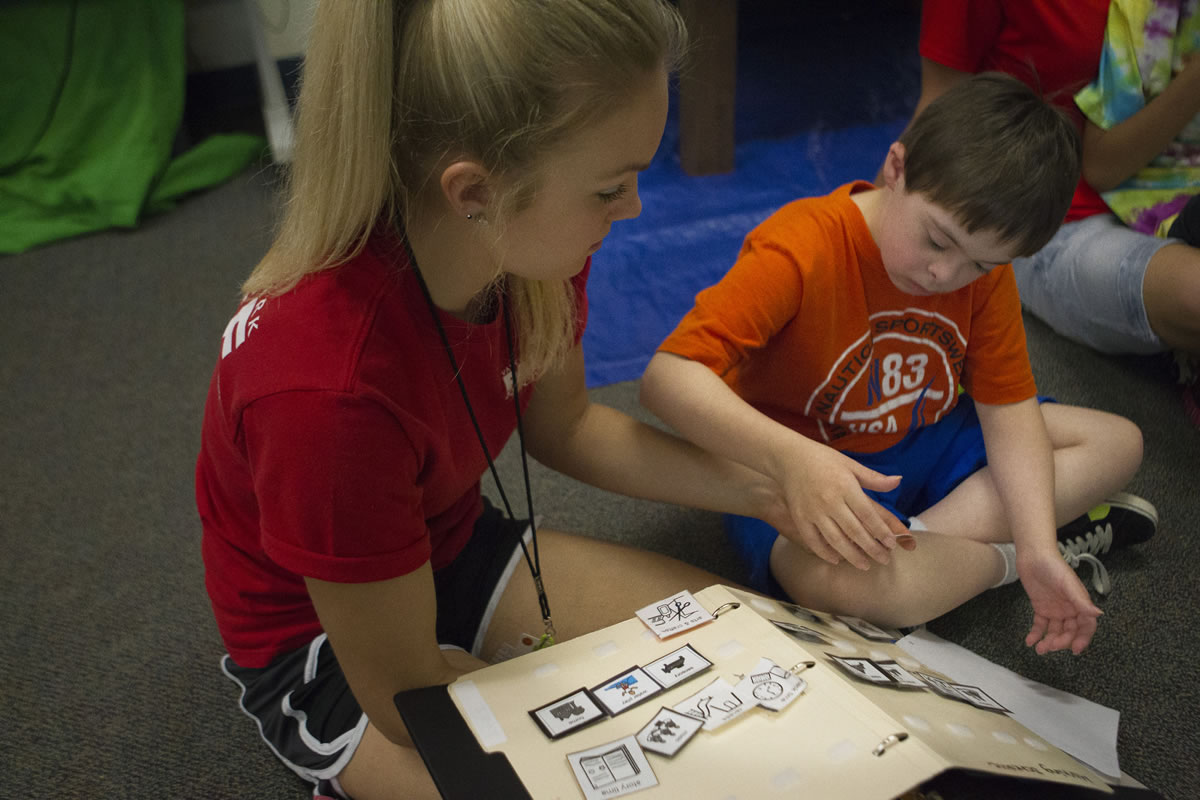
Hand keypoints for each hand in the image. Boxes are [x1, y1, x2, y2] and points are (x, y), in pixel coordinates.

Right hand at [776, 441, 908, 569]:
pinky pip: (813, 541)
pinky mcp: (800, 518)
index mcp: (845, 486)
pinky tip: (837, 559)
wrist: (789, 457)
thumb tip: (898, 481)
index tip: (892, 543)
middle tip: (884, 559)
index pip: (868, 514)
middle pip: (854, 531)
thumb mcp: (850, 464)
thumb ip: (873, 478)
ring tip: (865, 565)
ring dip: (852, 555)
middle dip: (872, 548)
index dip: (881, 531)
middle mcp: (830, 501)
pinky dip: (825, 553)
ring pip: (835, 540)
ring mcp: (813, 511)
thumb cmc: (823, 460)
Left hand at [1018, 552, 1101, 654]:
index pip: (1086, 626)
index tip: (1076, 650)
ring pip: (1055, 631)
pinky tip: (1030, 641)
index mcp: (1080, 603)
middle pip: (1070, 632)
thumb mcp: (1067, 583)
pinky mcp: (1041, 608)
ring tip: (1039, 649)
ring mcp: (1056, 610)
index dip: (1083, 639)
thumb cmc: (1053, 566)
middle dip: (1062, 641)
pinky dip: (1036, 634)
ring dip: (1049, 641)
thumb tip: (1098, 614)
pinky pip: (1040, 625)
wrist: (1033, 556)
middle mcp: (1069, 609)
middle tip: (1051, 647)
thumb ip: (1081, 600)